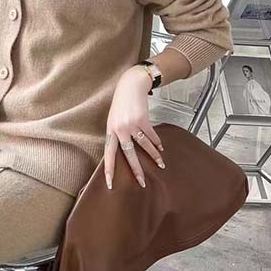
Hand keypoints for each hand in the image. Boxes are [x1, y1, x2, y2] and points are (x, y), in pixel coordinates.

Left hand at [104, 66, 164, 188]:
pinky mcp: (143, 120)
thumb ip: (117, 135)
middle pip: (128, 154)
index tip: (110, 183)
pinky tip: (161, 148)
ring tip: (160, 164)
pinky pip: (151, 136)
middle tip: (142, 183)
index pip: (108, 154)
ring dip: (154, 156)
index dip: (109, 169)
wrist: (130, 87)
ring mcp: (131, 125)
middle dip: (136, 170)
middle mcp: (120, 129)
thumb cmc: (121, 105)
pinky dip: (157, 143)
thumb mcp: (114, 120)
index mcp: (110, 131)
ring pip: (144, 146)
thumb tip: (123, 152)